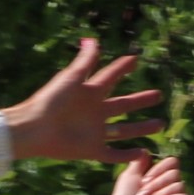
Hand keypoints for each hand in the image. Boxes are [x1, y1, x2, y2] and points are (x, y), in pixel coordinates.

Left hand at [0, 39, 162, 163]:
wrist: (34, 129)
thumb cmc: (50, 101)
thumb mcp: (70, 78)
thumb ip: (85, 61)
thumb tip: (93, 39)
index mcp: (90, 92)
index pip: (111, 77)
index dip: (122, 68)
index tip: (135, 59)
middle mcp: (95, 111)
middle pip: (123, 105)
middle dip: (140, 100)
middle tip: (158, 95)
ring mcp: (95, 132)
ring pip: (124, 130)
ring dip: (141, 128)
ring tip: (160, 124)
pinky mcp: (92, 150)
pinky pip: (113, 154)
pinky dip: (127, 155)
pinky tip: (143, 152)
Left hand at [103, 153, 193, 194]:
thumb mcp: (130, 176)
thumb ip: (138, 161)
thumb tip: (146, 150)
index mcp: (161, 179)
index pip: (173, 162)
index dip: (158, 169)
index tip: (143, 181)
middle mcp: (171, 189)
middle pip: (176, 173)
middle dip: (157, 184)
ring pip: (180, 184)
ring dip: (160, 194)